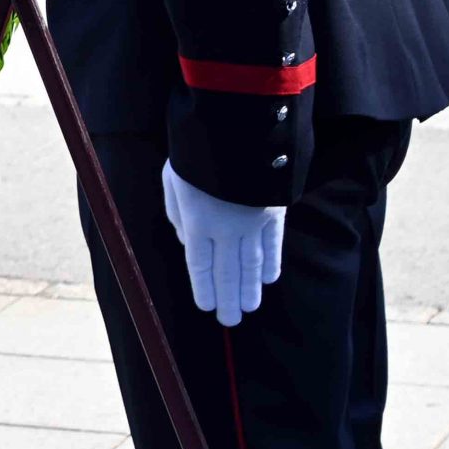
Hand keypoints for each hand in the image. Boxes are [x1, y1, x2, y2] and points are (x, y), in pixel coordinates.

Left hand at [161, 161, 285, 326]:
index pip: (200, 265)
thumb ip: (178, 215)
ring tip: (248, 308)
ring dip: (250, 289)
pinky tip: (268, 280)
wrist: (236, 127)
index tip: (207, 306)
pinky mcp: (275, 212)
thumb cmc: (195, 151)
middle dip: (228, 299)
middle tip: (230, 321)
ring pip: (252, 265)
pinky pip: (274, 245)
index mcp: (197, 221)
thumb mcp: (173, 180)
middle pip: (227, 272)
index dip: (204, 288)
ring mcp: (253, 222)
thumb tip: (188, 243)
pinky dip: (271, 264)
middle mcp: (226, 228)